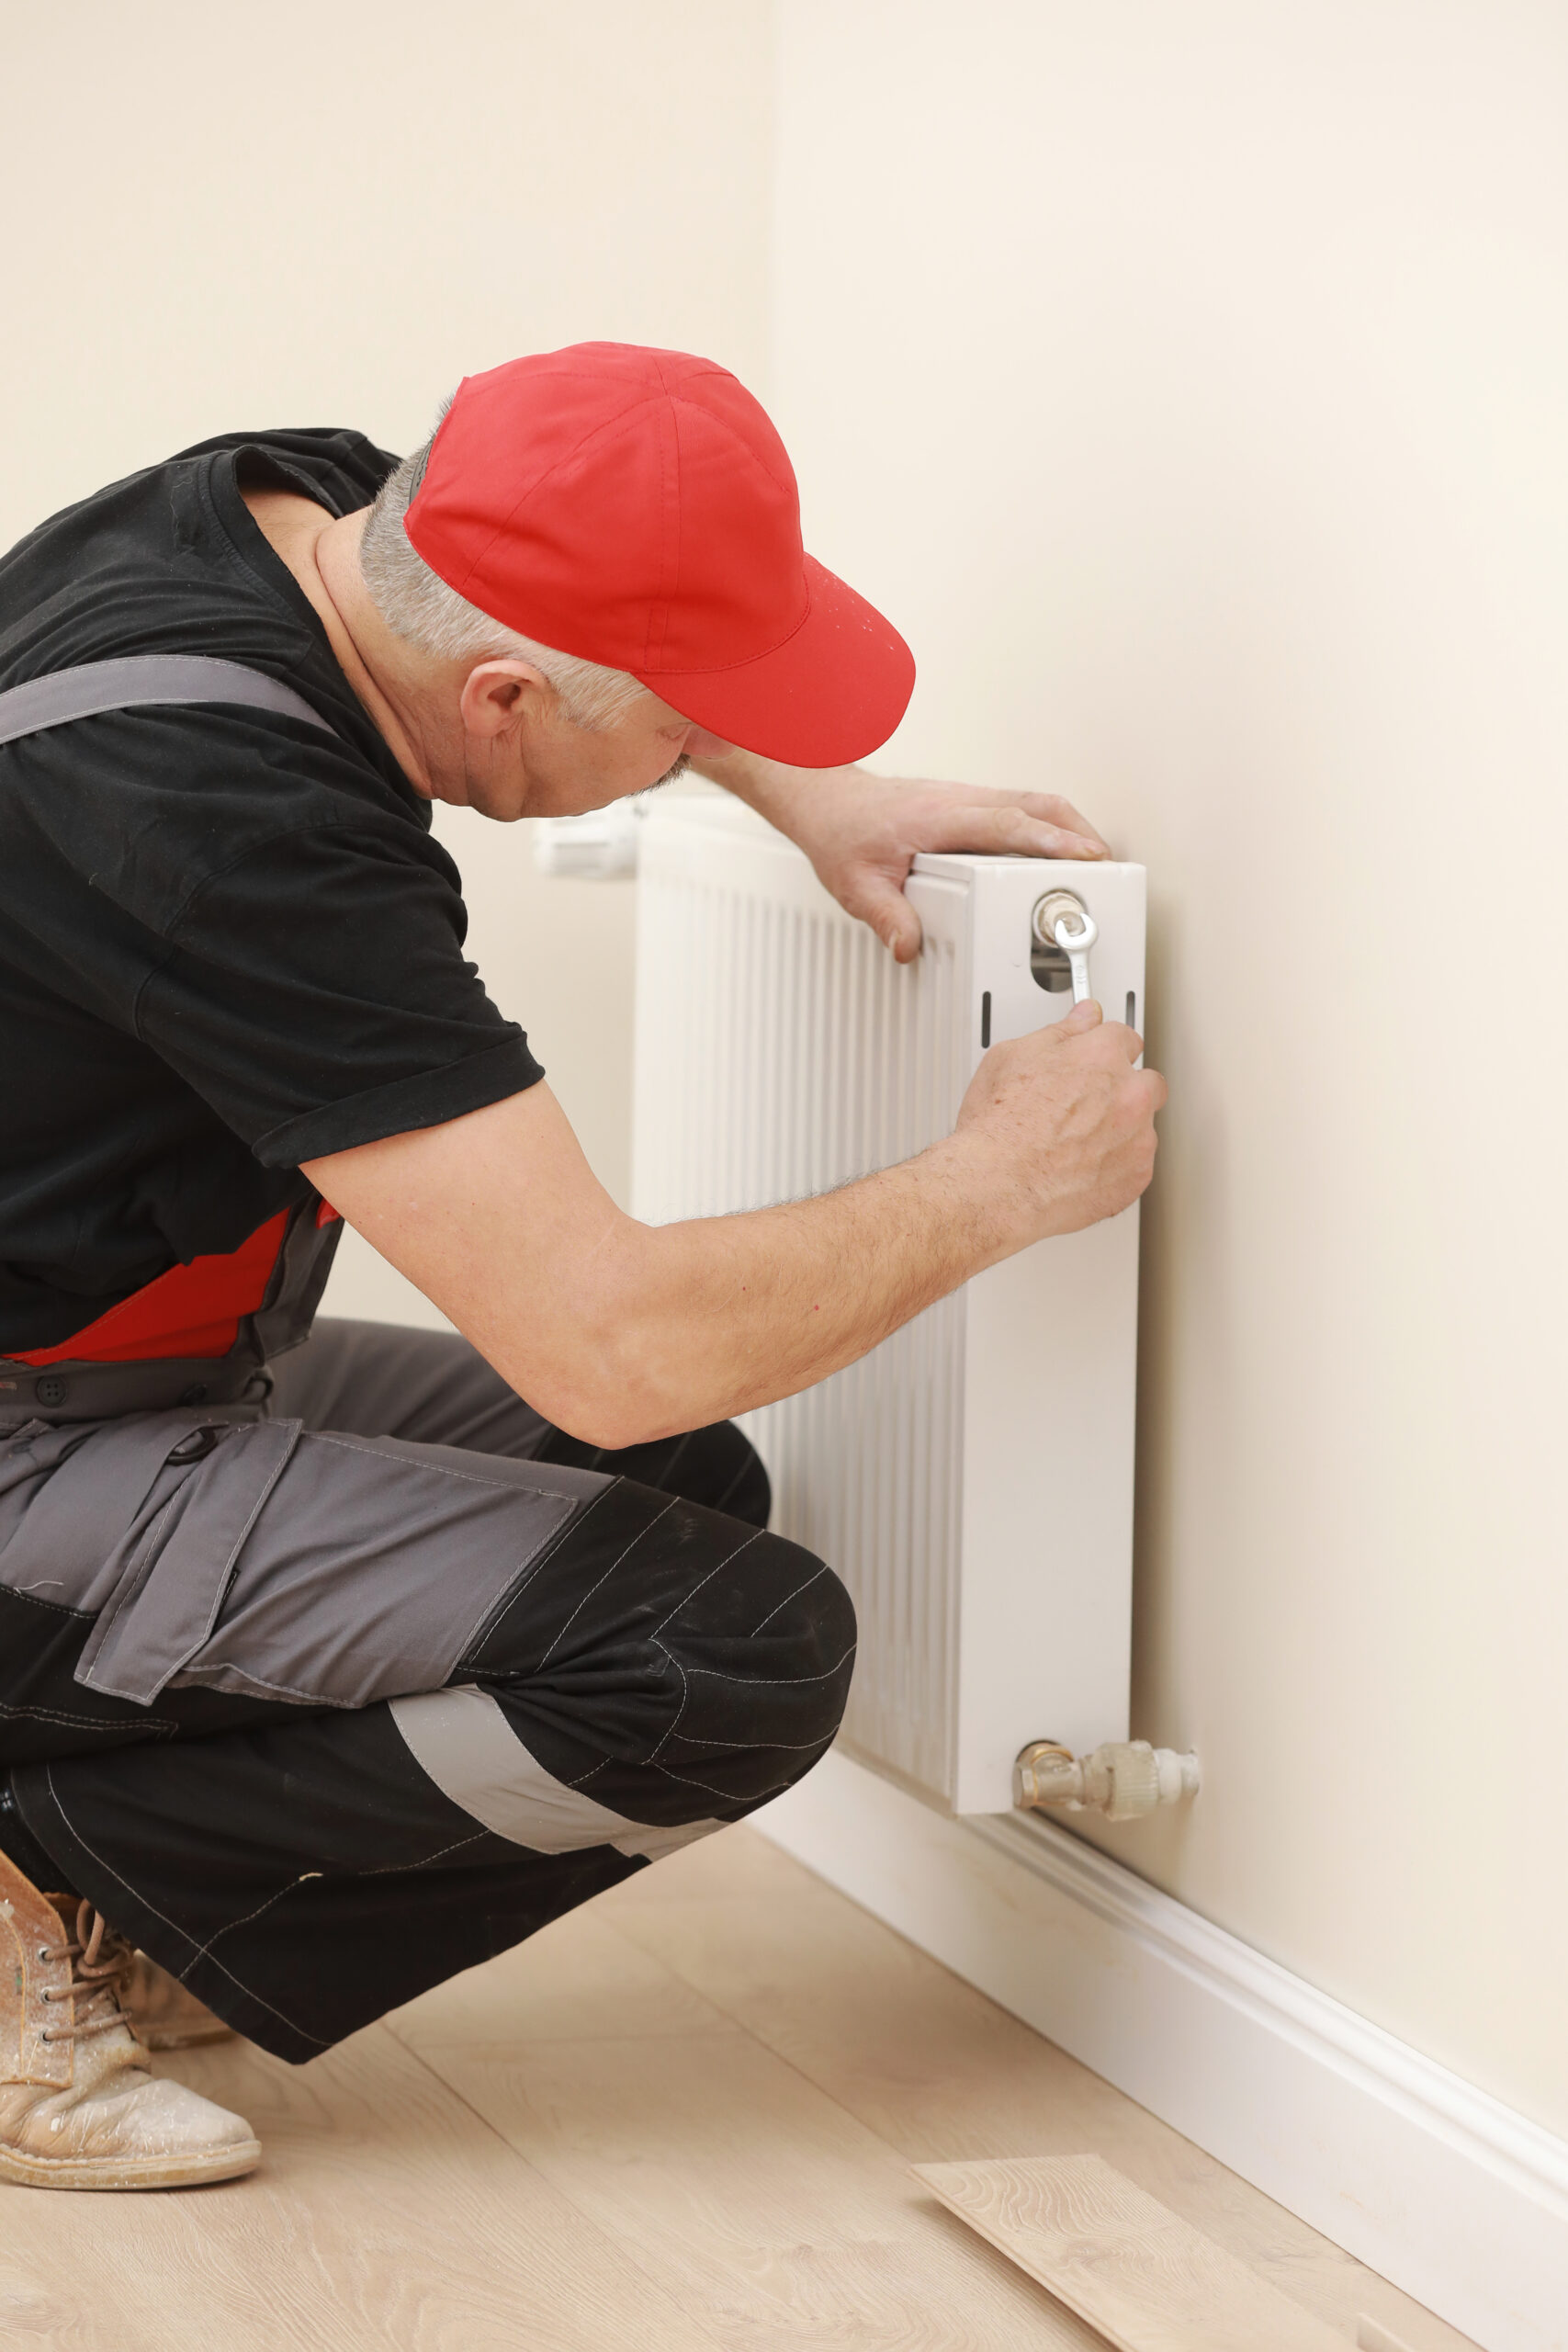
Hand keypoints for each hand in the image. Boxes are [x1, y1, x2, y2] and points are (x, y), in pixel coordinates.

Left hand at [697, 753, 1109, 960]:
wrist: (825, 801)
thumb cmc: (842, 834)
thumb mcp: (855, 884)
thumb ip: (885, 918)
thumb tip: (909, 948)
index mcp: (938, 817)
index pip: (1007, 825)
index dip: (1049, 841)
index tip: (1084, 857)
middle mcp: (959, 801)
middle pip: (1035, 805)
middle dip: (1078, 832)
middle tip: (1109, 867)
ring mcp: (967, 799)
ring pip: (1033, 802)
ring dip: (1069, 826)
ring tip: (1097, 862)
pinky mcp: (969, 805)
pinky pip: (1020, 807)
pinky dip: (1049, 824)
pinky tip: (1059, 850)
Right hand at [953, 998, 1164, 1243]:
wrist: (999, 1185)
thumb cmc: (1000, 1128)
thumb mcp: (1012, 1057)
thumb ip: (1059, 1032)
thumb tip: (1081, 1017)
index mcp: (1102, 1056)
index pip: (1124, 1037)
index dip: (1106, 1050)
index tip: (1098, 1059)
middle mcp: (1129, 1094)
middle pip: (1148, 1081)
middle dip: (1126, 1089)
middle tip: (1091, 1104)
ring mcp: (1138, 1137)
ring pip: (1143, 1126)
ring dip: (1122, 1130)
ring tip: (1079, 1143)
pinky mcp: (1137, 1176)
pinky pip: (1138, 1165)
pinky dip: (1118, 1166)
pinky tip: (1084, 1166)